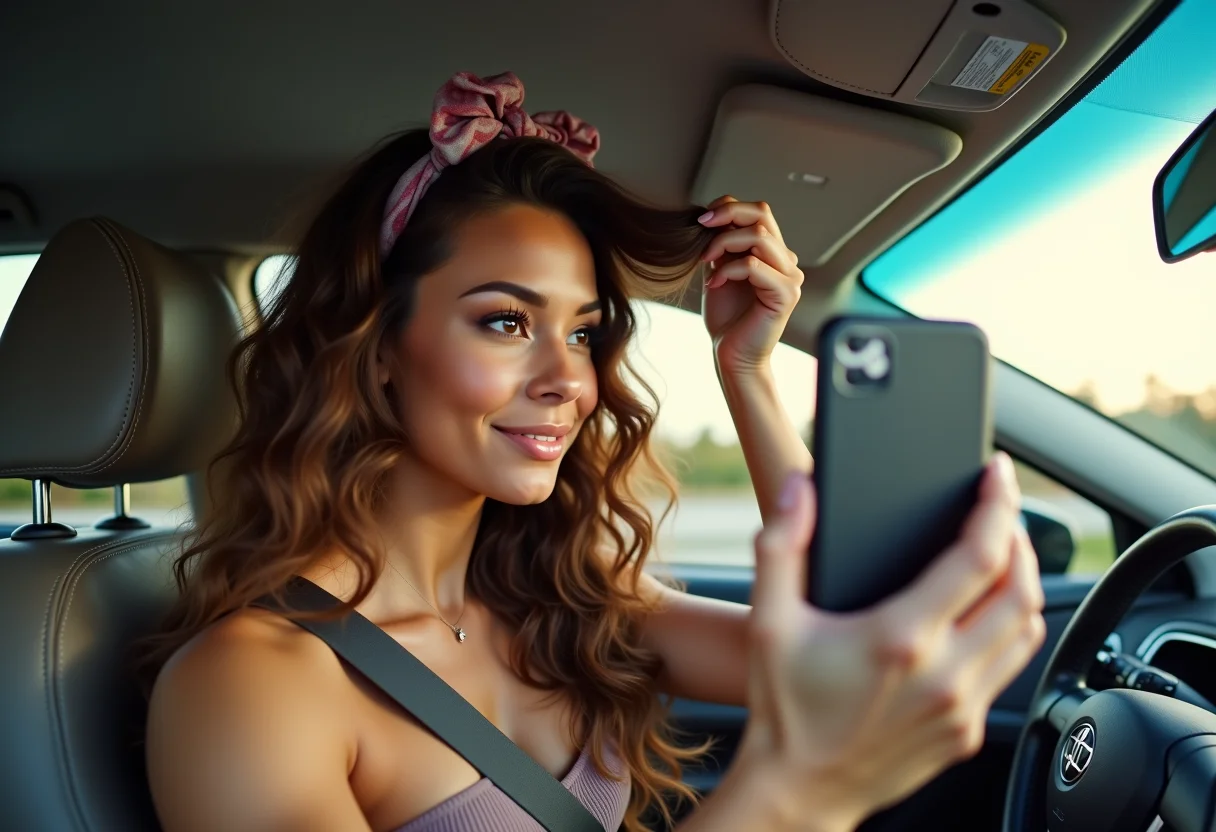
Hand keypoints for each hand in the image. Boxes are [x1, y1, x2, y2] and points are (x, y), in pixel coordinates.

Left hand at [698, 196, 803, 376]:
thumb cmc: (727, 317)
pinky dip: (728, 270)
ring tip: (706, 261)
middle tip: (702, 228)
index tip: (701, 220)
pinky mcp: (786, 293)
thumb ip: (722, 244)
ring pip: (758, 236)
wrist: (732, 353)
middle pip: (762, 214)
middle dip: (727, 216)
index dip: (728, 208)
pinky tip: (715, 283)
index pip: (757, 211)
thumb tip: (710, 216)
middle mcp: (786, 260)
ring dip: (724, 243)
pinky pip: (754, 266)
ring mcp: (790, 276)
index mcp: (772, 252)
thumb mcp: (719, 270)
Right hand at [739, 454, 1044, 829]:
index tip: (996, 477)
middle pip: (1022, 590)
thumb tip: (802, 491)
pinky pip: (1010, 668)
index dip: (997, 506)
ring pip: (1028, 630)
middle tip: (1000, 512)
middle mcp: (945, 674)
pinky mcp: (966, 732)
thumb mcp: (769, 620)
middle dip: (1020, 539)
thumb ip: (782, 546)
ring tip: (1001, 556)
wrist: (799, 790)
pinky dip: (1012, 629)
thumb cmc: (784, 709)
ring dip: (1024, 584)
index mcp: (901, 638)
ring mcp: (962, 707)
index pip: (980, 557)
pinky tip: (985, 614)